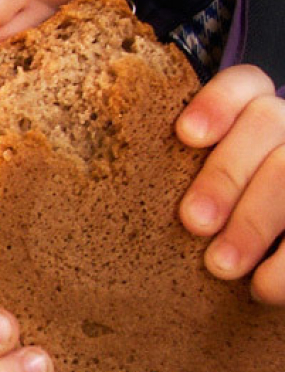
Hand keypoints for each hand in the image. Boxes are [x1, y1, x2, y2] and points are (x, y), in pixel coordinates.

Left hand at [176, 64, 284, 303]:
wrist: (269, 254)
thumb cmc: (215, 217)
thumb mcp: (190, 185)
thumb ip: (173, 173)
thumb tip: (102, 189)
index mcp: (255, 112)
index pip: (245, 84)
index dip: (217, 102)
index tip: (185, 135)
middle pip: (267, 123)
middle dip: (225, 173)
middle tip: (192, 222)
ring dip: (254, 221)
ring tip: (219, 266)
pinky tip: (262, 288)